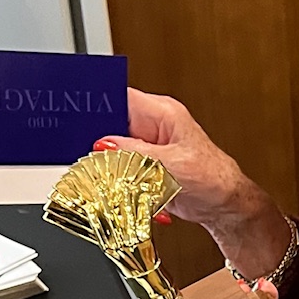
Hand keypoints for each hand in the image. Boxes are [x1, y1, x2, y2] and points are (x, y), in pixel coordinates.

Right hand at [94, 88, 249, 229]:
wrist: (222, 203)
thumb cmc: (212, 177)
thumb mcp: (172, 164)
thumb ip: (136, 153)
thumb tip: (104, 144)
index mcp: (162, 112)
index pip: (120, 96)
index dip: (97, 103)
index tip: (77, 116)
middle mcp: (152, 125)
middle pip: (110, 123)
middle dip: (96, 139)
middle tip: (89, 155)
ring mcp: (146, 145)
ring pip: (110, 147)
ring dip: (105, 162)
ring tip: (105, 174)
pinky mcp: (142, 164)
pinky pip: (117, 165)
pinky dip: (113, 176)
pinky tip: (114, 185)